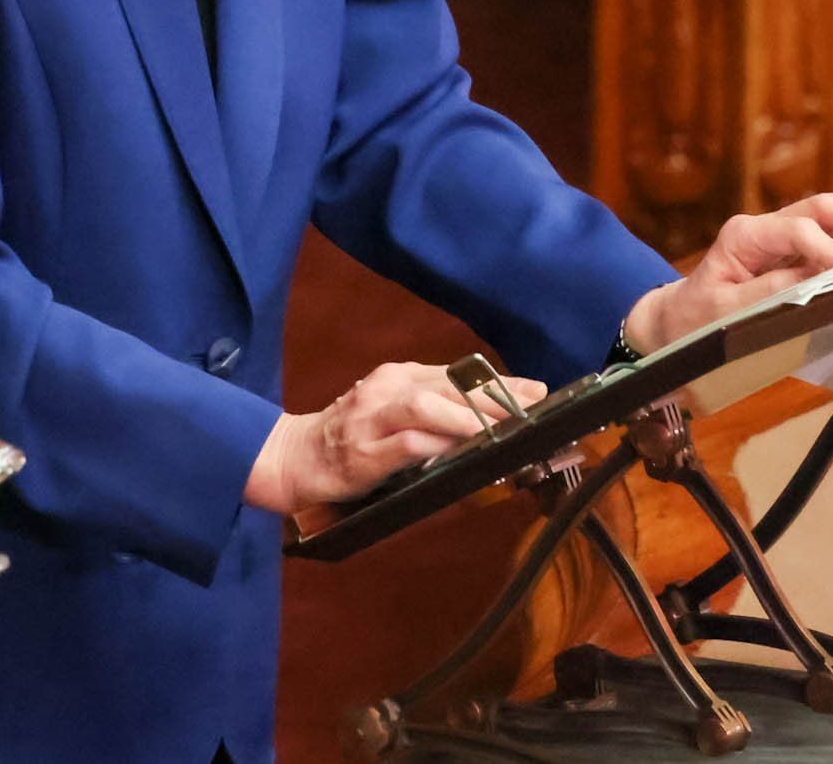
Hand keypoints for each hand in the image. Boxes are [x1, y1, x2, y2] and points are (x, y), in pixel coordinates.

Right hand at [244, 361, 547, 514]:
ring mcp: (373, 419)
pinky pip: (406, 444)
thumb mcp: (393, 414)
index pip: (458, 375)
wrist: (295, 456)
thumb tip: (489, 422)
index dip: (500, 383)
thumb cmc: (352, 437)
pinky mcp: (364, 452)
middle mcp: (387, 388)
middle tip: (533, 406)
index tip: (537, 390)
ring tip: (501, 426)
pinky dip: (436, 445)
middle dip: (494, 397)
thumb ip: (434, 414)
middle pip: (449, 387)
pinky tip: (459, 450)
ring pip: (427, 407)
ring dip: (466, 416)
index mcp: (399, 376)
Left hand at [622, 192, 832, 353]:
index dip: (831, 249)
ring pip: (827, 218)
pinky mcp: (786, 251)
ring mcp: (775, 237)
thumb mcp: (725, 314)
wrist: (675, 325)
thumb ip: (771, 294)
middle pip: (819, 210)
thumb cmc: (694, 321)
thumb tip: (816, 280)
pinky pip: (825, 237)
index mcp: (743, 237)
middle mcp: (761, 228)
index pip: (797, 230)